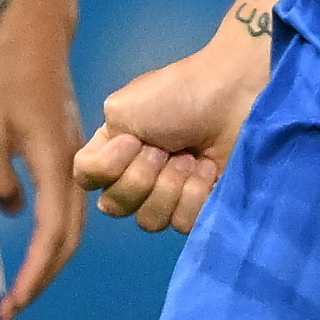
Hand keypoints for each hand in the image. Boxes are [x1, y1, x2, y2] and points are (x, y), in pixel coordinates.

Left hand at [0, 15, 87, 318]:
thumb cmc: (4, 76)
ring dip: (50, 259)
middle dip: (44, 278)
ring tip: (22, 284)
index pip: (53, 237)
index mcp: (57, 167)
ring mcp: (77, 160)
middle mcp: (76, 169)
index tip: (9, 306)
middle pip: (70, 239)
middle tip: (12, 308)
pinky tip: (32, 241)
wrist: (34, 33)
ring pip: (72, 223)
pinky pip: (67, 205)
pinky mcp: (68, 151)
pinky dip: (53, 233)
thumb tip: (12, 210)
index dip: (34, 277)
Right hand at [75, 25, 271, 233]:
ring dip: (170, 186)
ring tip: (189, 158)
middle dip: (142, 176)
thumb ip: (97, 151)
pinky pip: (182, 224)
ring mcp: (169, 194)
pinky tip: (206, 169)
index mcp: (113, 151)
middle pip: (115, 207)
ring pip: (148, 221)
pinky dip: (194, 194)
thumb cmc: (178, 94)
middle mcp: (136, 176)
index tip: (132, 141)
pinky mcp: (200, 206)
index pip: (85, 181)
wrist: (233, 95)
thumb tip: (108, 178)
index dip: (106, 169)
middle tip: (165, 148)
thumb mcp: (122, 109)